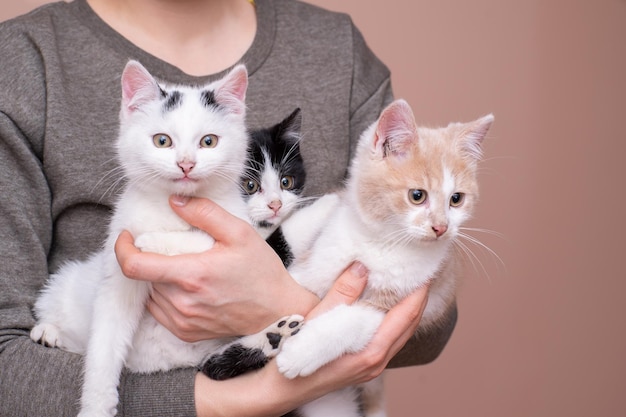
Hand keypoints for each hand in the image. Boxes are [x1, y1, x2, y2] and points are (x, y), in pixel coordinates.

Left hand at [114, 196, 318, 340]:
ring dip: (157, 278)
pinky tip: (187, 287)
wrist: (277, 311)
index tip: (127, 237)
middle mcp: (182, 302)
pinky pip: (160, 311)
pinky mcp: (185, 333)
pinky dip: (164, 296)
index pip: (135, 266)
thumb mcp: (240, 233)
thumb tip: (175, 202)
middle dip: (150, 258)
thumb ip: (205, 213)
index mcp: (192, 275)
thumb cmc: (261, 272)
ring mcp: (182, 320)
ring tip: (182, 268)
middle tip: (171, 248)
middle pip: (144, 276)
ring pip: (150, 294)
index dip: (122, 249)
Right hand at [193, 263, 428, 416]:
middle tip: (420, 272)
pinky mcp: (361, 365)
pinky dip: (393, 321)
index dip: (419, 291)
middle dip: (418, 298)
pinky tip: (383, 307)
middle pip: (410, 325)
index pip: (407, 316)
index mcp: (372, 351)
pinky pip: (387, 339)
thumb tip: (362, 267)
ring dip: (407, 310)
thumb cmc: (295, 358)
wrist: (278, 390)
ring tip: (406, 285)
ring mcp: (370, 366)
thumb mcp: (317, 321)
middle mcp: (377, 361)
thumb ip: (342, 293)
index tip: (424, 269)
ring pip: (399, 334)